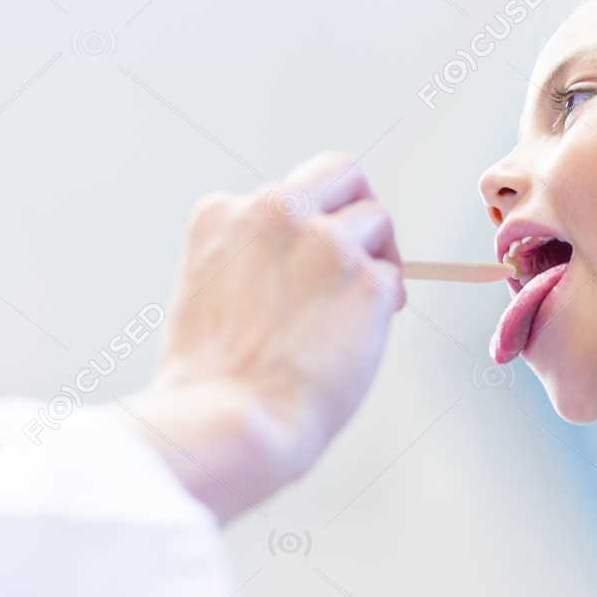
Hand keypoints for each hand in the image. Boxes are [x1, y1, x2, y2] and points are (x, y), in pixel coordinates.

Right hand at [129, 151, 405, 520]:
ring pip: (376, 220)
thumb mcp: (204, 293)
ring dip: (373, 259)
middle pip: (341, 172)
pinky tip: (361, 338)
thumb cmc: (210, 382)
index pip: (281, 195)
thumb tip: (295, 267)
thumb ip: (246, 260)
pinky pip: (392, 278)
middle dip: (354, 208)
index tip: (302, 267)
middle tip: (358, 255)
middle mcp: (274, 211)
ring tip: (358, 309)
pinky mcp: (368, 280)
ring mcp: (324, 241)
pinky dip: (384, 305)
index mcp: (222, 214)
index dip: (301, 230)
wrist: (227, 424)